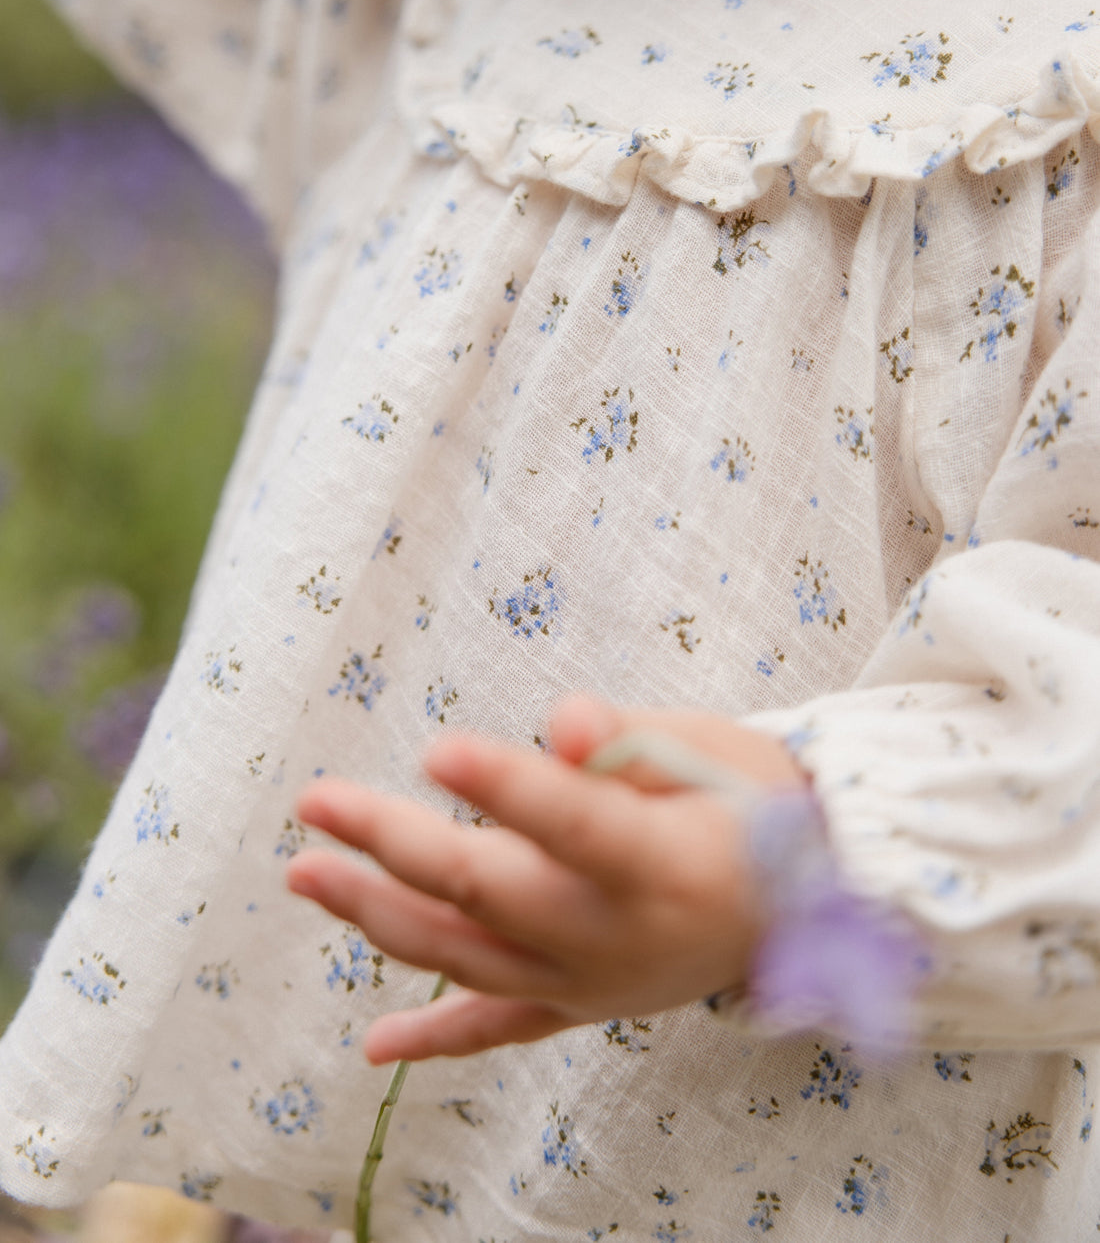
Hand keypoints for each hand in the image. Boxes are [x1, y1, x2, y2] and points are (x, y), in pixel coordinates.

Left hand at [286, 695, 806, 1061]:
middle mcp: (620, 939)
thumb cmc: (757, 803)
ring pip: (470, 960)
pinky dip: (437, 1038)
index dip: (508, 786)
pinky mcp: (583, 1004)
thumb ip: (631, 742)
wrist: (814, 901)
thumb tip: (564, 722)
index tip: (436, 748)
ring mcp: (594, 984)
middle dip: (394, 845)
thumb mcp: (711, 752)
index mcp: (665, 866)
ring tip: (307, 874)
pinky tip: (375, 1048)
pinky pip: (502, 1027)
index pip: (574, 825)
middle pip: (491, 893)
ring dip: (380, 917)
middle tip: (317, 801)